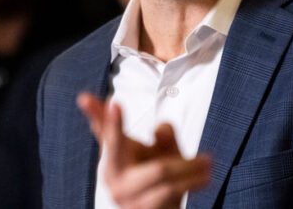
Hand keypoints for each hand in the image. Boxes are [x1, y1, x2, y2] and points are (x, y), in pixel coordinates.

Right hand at [77, 92, 211, 208]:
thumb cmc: (160, 175)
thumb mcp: (164, 150)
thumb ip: (164, 137)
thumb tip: (159, 129)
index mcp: (114, 154)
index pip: (103, 131)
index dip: (95, 114)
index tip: (85, 97)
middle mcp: (112, 173)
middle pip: (118, 144)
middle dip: (118, 125)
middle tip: (122, 106)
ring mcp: (124, 195)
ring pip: (159, 169)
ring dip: (188, 166)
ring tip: (207, 162)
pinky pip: (169, 191)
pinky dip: (192, 181)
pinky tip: (205, 177)